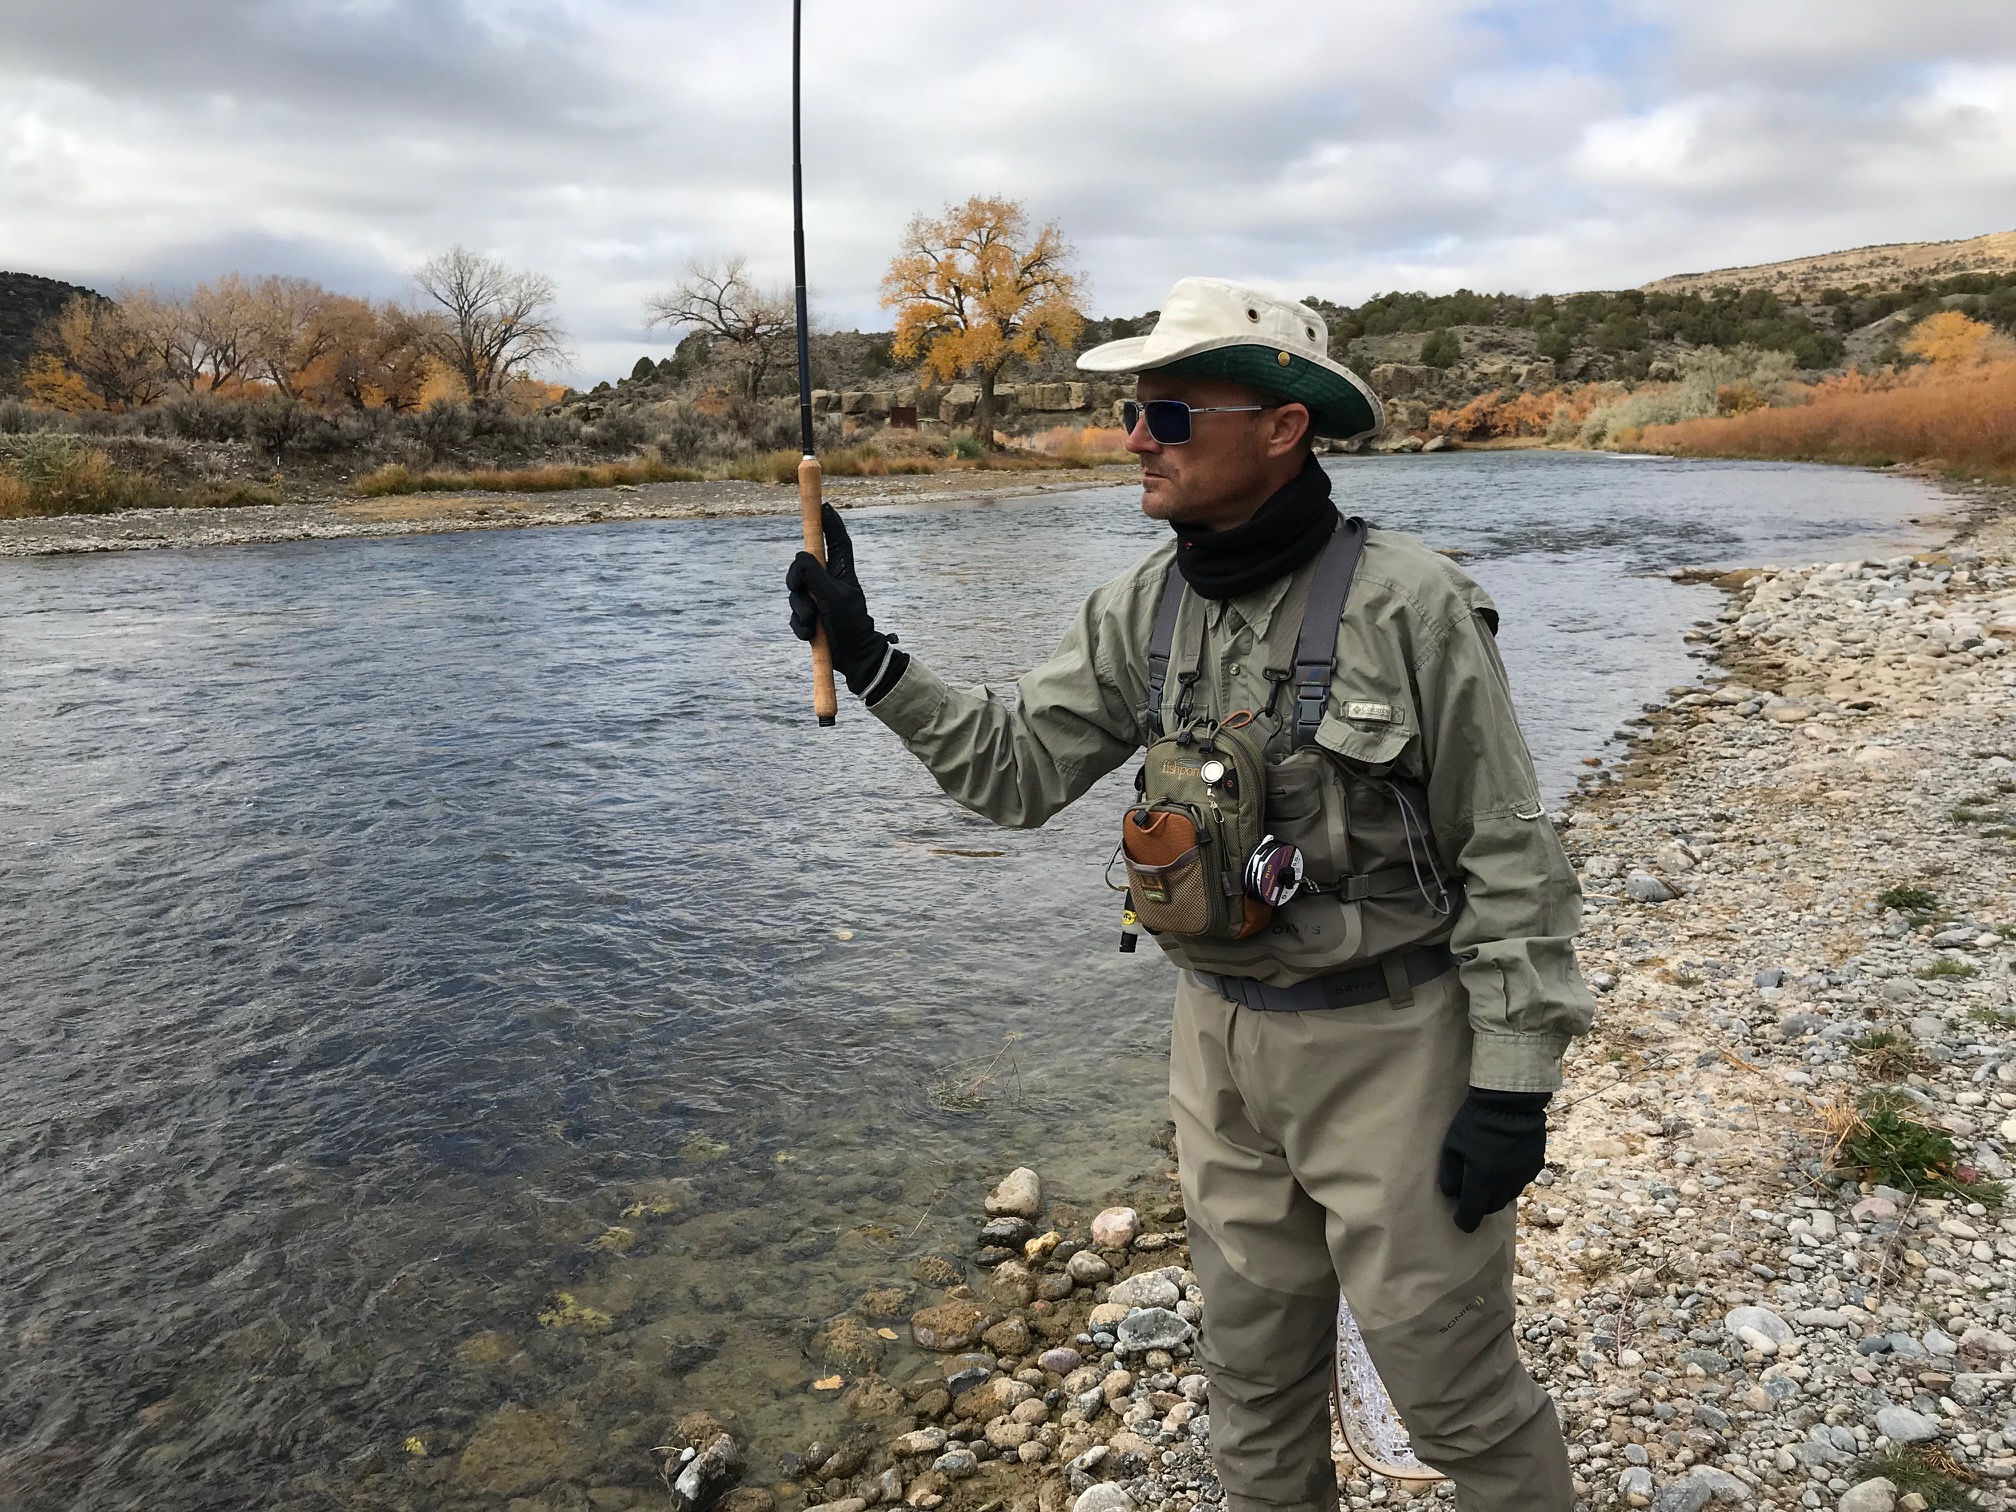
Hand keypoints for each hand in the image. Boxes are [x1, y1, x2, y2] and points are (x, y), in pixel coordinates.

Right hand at [786, 503, 904, 697]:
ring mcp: (817, 600)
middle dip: (797, 580)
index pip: (835, 541)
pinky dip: (801, 626)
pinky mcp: (809, 619)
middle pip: (801, 566)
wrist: (854, 658)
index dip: (829, 522)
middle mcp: (828, 582)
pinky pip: (794, 616)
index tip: (823, 505)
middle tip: (802, 591)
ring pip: (795, 593)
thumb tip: (800, 557)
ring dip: (802, 610)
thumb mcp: (834, 596)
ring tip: (815, 622)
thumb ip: (815, 575)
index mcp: (841, 571)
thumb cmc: (852, 624)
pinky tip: (812, 635)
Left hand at [1437, 1088, 1549, 1232]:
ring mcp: (1523, 1176)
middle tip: (1471, 1192)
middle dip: (1480, 1205)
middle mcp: (1505, 1184)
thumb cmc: (1475, 1121)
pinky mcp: (1536, 1166)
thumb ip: (1450, 1174)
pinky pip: (1520, 1181)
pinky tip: (1504, 1163)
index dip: (1464, 1221)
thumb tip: (1452, 1194)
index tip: (1459, 1219)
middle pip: (1491, 1207)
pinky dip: (1509, 1179)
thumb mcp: (1452, 1145)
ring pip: (1507, 1196)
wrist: (1511, 1101)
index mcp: (1482, 1180)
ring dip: (1496, 1192)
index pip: (1472, 1214)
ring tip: (1487, 1174)